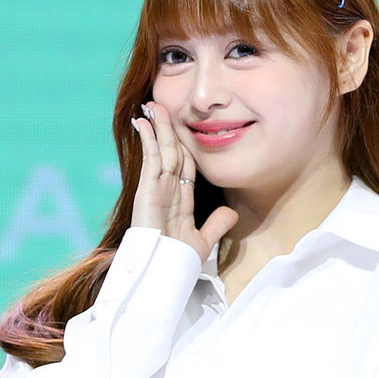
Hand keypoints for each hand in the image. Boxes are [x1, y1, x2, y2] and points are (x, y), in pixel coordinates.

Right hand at [130, 100, 237, 264]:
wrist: (162, 271)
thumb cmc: (177, 261)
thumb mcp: (203, 240)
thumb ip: (216, 225)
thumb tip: (233, 213)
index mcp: (179, 199)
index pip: (184, 164)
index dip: (184, 144)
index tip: (183, 128)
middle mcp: (166, 190)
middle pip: (171, 151)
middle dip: (168, 128)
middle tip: (163, 106)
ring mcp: (156, 188)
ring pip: (161, 149)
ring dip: (158, 126)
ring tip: (153, 105)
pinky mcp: (148, 188)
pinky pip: (151, 158)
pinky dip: (149, 139)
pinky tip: (146, 122)